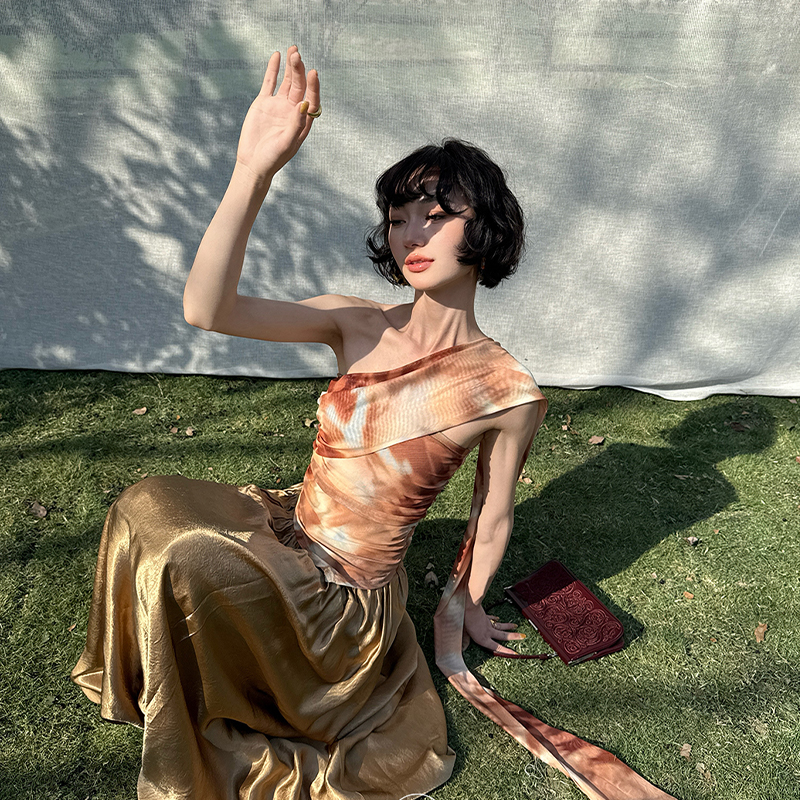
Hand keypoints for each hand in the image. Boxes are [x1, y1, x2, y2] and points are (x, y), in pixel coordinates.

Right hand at [235, 46, 320, 183]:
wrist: (253, 163)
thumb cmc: (273, 158)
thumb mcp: (286, 143)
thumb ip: (296, 124)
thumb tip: (304, 103)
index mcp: (303, 121)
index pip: (311, 99)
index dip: (313, 86)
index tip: (313, 73)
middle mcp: (293, 110)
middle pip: (299, 86)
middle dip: (299, 70)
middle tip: (296, 55)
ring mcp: (278, 105)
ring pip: (287, 81)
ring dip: (290, 66)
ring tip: (293, 49)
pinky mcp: (263, 103)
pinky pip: (270, 82)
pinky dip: (273, 69)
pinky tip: (277, 55)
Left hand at [463, 601, 525, 656]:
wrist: (468, 605)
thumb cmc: (465, 619)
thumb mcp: (463, 634)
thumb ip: (464, 641)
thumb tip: (461, 647)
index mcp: (483, 638)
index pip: (497, 647)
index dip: (506, 651)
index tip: (515, 654)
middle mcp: (488, 631)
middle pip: (503, 635)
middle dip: (514, 637)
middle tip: (523, 637)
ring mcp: (487, 623)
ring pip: (501, 626)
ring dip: (509, 627)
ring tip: (516, 626)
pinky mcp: (484, 616)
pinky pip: (492, 618)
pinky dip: (495, 619)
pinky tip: (498, 618)